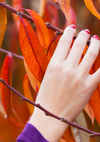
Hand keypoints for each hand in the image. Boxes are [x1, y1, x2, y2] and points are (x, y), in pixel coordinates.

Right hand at [29, 25, 99, 141]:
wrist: (51, 114)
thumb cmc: (46, 95)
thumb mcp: (47, 75)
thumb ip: (57, 62)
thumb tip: (66, 50)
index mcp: (54, 64)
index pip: (64, 43)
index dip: (69, 32)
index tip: (72, 27)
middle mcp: (67, 68)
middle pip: (78, 46)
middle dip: (83, 36)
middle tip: (86, 32)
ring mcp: (79, 77)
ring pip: (91, 55)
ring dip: (95, 45)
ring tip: (96, 40)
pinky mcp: (89, 86)